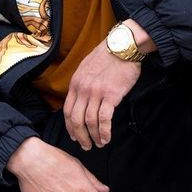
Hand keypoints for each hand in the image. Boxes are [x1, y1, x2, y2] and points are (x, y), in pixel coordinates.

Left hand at [64, 20, 153, 150]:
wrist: (123, 46)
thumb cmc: (109, 55)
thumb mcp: (87, 67)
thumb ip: (83, 82)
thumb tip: (82, 97)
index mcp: (76, 83)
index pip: (67, 110)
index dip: (70, 126)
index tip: (74, 135)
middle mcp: (83, 89)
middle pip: (76, 119)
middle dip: (80, 136)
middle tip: (86, 146)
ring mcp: (96, 92)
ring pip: (89, 122)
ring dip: (94, 137)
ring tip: (100, 144)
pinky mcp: (111, 95)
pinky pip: (104, 119)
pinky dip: (104, 132)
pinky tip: (107, 138)